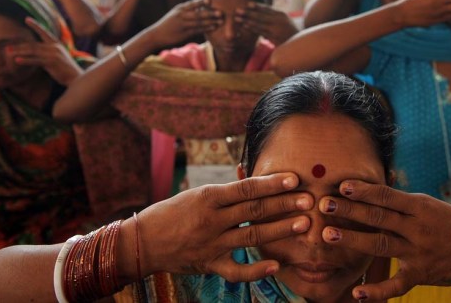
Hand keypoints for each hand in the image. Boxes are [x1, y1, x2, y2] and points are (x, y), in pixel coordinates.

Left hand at [7, 17, 82, 85]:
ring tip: (8, 52)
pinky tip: (17, 60)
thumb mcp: (59, 58)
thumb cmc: (67, 70)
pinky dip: (25, 60)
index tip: (27, 19)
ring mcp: (53, 54)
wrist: (76, 77)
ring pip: (32, 51)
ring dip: (19, 51)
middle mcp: (54, 47)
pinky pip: (35, 60)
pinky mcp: (51, 62)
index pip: (44, 32)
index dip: (35, 25)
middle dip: (19, 46)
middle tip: (7, 47)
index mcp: (56, 44)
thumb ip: (48, 54)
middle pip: (33, 44)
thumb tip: (37, 55)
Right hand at [136, 173, 312, 281]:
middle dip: (284, 204)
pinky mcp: (210, 264)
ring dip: (279, 230)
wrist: (142, 241)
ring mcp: (212, 243)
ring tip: (303, 224)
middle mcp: (212, 219)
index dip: (271, 184)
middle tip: (309, 200)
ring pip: (252, 235)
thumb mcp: (196, 194)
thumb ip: (224, 193)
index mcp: (208, 197)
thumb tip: (254, 182)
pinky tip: (275, 265)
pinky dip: (256, 269)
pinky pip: (237, 270)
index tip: (294, 180)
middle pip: (254, 210)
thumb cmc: (172, 213)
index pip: (246, 188)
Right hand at [147, 0, 222, 46]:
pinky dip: (206, 28)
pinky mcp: (184, 33)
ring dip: (211, 21)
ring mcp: (183, 24)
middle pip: (198, 13)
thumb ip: (186, 11)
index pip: (192, 4)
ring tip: (220, 21)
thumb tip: (198, 7)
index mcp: (180, 9)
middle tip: (221, 12)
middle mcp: (181, 15)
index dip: (201, 2)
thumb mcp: (175, 14)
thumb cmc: (168, 24)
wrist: (157, 35)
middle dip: (210, 13)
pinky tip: (213, 27)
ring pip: (199, 22)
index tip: (210, 0)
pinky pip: (197, 30)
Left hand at [234, 2, 297, 45]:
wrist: (301, 45)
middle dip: (248, 12)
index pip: (267, 9)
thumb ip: (274, 18)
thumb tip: (263, 14)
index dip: (257, 6)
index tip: (247, 4)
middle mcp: (279, 20)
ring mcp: (277, 29)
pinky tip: (244, 26)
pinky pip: (261, 31)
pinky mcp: (274, 37)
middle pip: (261, 15)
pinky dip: (252, 28)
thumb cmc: (291, 34)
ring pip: (259, 23)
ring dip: (247, 20)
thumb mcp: (285, 23)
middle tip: (237, 10)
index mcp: (281, 15)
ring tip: (237, 18)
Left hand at [317, 180, 450, 299]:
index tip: (342, 185)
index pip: (387, 196)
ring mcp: (419, 252)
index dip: (364, 190)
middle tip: (324, 204)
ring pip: (380, 244)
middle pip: (378, 217)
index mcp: (421, 206)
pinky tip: (357, 294)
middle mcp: (418, 228)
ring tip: (328, 235)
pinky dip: (377, 292)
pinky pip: (396, 285)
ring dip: (352, 240)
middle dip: (349, 210)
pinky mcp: (421, 275)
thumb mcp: (433, 206)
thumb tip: (374, 191)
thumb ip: (404, 203)